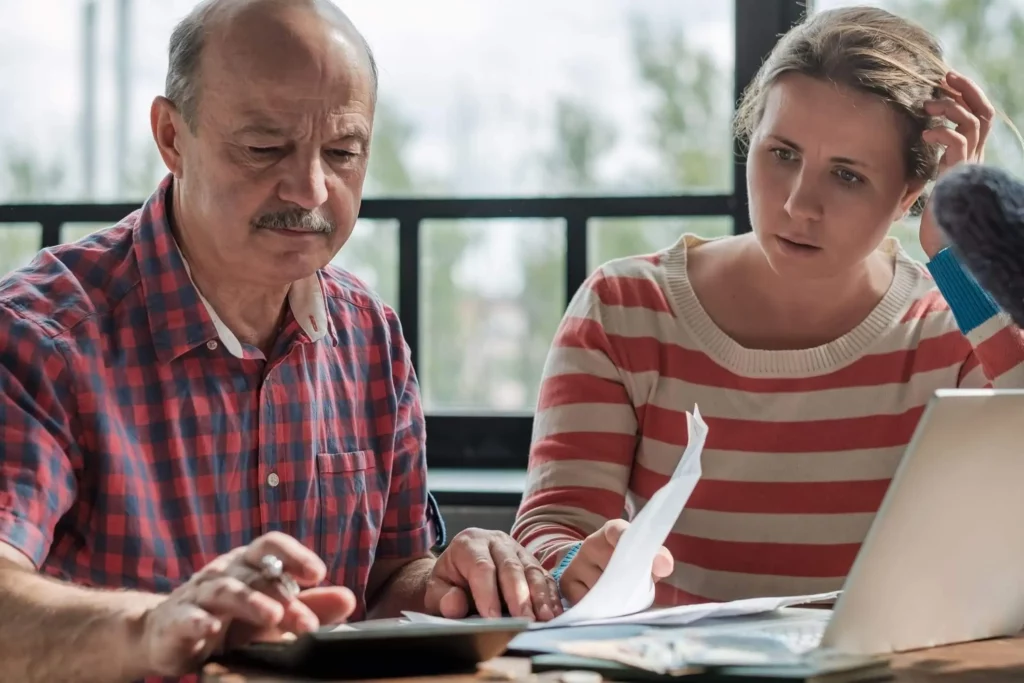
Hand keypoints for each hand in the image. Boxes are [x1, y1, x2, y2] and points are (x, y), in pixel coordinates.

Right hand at [137, 532, 355, 677]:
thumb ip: (310, 605)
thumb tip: (349, 599)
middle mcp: (225, 571)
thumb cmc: (229, 619)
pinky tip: (210, 628)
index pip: (271, 545)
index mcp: (248, 563)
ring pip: (225, 590)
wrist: (167, 634)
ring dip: (249, 602)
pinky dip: (197, 621)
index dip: (294, 554)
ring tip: (272, 615)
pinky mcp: (174, 622)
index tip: (318, 573)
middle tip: (309, 622)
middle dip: (284, 596)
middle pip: (256, 574)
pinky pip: (185, 617)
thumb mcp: (271, 612)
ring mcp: (198, 595)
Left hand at [423, 528, 561, 621]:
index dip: (487, 593)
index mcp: (469, 544)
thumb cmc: (449, 583)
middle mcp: (495, 541)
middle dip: (518, 595)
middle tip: (523, 620)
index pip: (481, 567)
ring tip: (542, 618)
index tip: (492, 618)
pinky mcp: (531, 561)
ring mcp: (516, 549)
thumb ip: (442, 598)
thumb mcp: (435, 591)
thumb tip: (454, 604)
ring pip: (531, 569)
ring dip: (539, 596)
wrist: (459, 572)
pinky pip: (544, 576)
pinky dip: (550, 596)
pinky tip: (553, 613)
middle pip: (510, 566)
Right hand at [558, 519, 673, 606]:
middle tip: (634, 591)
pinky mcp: (565, 583)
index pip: (617, 531)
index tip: (640, 554)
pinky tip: (602, 605)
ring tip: (619, 599)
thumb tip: (664, 565)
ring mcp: (576, 563)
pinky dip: (596, 608)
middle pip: (612, 569)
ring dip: (613, 600)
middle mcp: (590, 544)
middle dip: (626, 584)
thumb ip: (658, 559)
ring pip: (599, 589)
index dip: (624, 539)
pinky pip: (584, 601)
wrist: (598, 570)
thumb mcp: (644, 558)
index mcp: (613, 532)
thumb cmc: (626, 563)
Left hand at [919, 70, 995, 258]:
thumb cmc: (936, 222)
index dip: (968, 96)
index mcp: (971, 158)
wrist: (947, 249)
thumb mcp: (933, 186)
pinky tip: (925, 134)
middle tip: (944, 77)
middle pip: (983, 114)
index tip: (947, 82)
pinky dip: (941, 132)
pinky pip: (957, 143)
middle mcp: (975, 159)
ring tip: (927, 106)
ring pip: (971, 123)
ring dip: (950, 108)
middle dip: (965, 90)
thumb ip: (932, 165)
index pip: (979, 118)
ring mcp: (970, 167)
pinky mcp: (960, 177)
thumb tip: (914, 145)